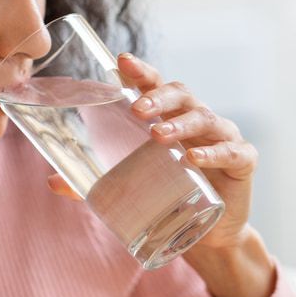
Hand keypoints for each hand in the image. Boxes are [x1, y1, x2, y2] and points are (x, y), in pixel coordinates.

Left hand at [47, 52, 257, 250]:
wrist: (210, 235)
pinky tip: (195, 160)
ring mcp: (223, 137)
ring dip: (181, 124)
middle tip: (137, 109)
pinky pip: (232, 151)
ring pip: (205, 118)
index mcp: (170, 117)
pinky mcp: (243, 161)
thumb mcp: (133, 186)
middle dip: (158, 97)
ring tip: (158, 135)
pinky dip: (214, 153)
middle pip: (181, 95)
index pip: (155, 85)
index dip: (141, 71)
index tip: (122, 61)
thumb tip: (52, 181)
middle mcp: (197, 120)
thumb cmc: (170, 196)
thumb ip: (94, 183)